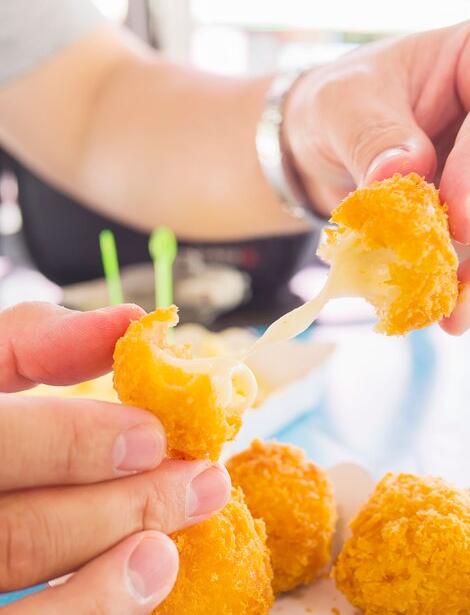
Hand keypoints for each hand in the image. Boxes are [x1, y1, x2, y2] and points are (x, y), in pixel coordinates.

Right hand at [0, 303, 230, 613]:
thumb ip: (37, 341)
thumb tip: (127, 321)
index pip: (0, 443)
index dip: (73, 443)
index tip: (154, 437)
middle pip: (18, 531)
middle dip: (121, 509)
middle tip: (202, 484)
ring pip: (21, 577)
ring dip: (109, 575)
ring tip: (171, 547)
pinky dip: (89, 609)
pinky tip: (145, 580)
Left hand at [284, 21, 469, 333]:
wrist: (315, 144)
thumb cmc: (332, 106)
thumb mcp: (342, 107)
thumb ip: (372, 137)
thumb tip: (399, 172)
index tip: (456, 218)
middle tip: (462, 278)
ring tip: (455, 313)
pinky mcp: (463, 207)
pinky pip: (467, 246)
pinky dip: (458, 281)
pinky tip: (447, 312)